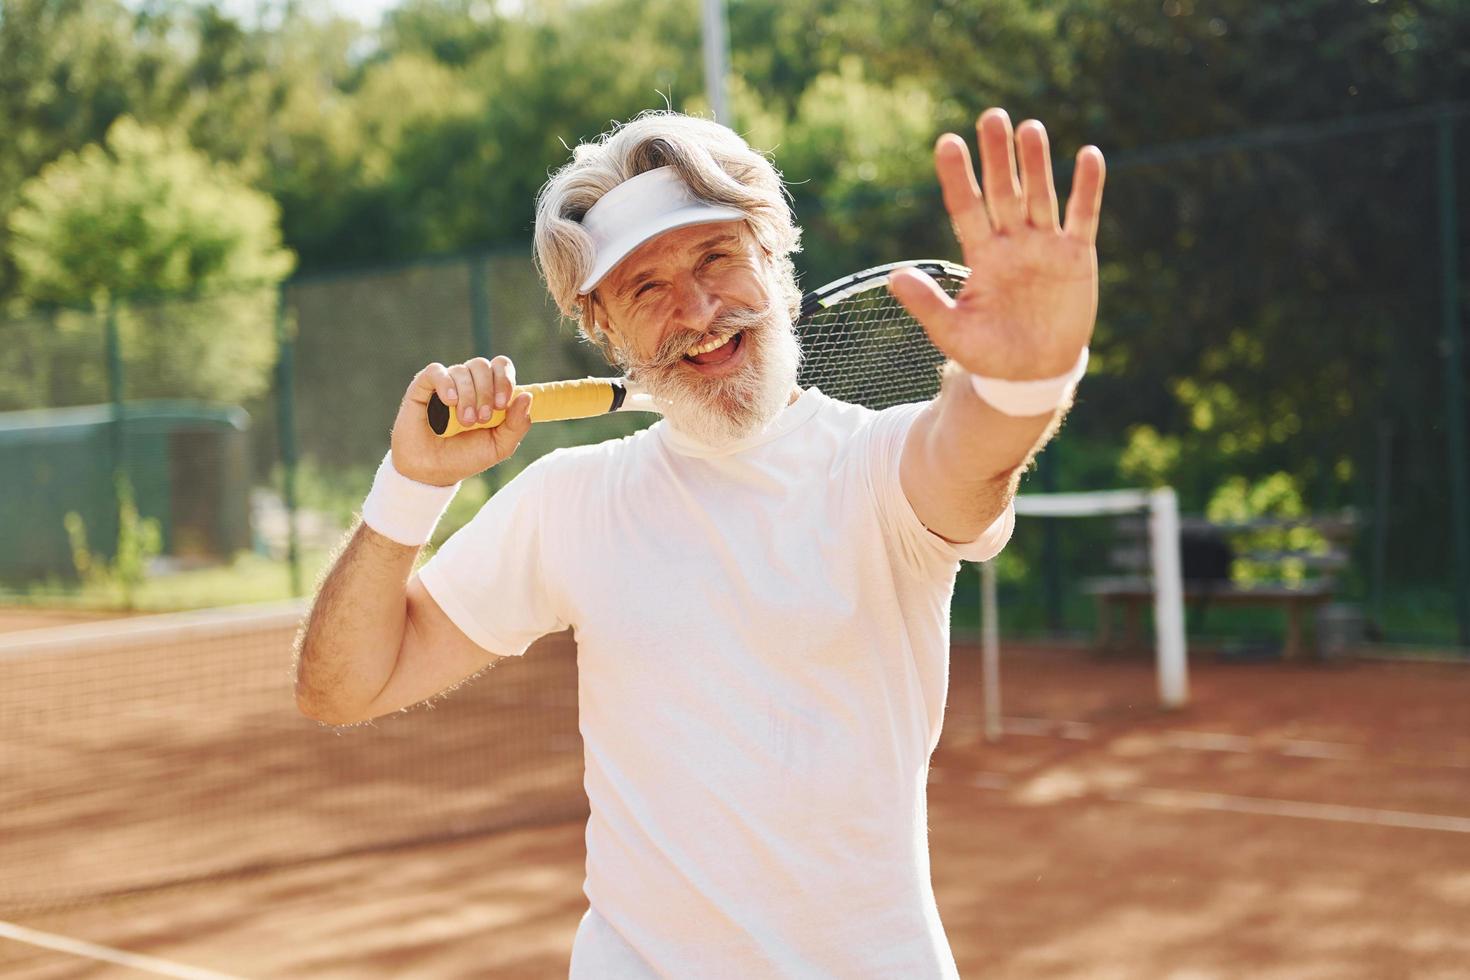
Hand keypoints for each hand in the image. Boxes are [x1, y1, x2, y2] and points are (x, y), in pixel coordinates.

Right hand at [390, 356, 532, 485]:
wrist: (433, 472)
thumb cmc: (466, 457)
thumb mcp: (499, 446)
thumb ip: (517, 424)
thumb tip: (528, 396)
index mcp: (489, 391)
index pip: (501, 366)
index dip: (504, 379)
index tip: (503, 404)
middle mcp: (468, 383)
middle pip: (482, 365)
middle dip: (487, 391)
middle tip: (483, 418)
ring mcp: (445, 383)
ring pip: (462, 370)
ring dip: (468, 395)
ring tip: (465, 421)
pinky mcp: (422, 387)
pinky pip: (436, 371)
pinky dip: (446, 383)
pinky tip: (450, 401)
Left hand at [889, 108, 1104, 380]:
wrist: (1031, 375)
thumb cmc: (988, 355)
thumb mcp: (952, 333)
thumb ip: (927, 304)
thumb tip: (892, 278)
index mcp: (981, 255)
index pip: (966, 207)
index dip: (958, 177)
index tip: (947, 142)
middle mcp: (1011, 242)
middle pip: (1003, 191)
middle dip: (998, 155)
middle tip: (992, 116)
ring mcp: (1045, 246)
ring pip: (1039, 195)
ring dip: (1036, 163)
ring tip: (1030, 128)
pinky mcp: (1077, 256)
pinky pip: (1083, 216)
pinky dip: (1087, 188)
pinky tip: (1088, 155)